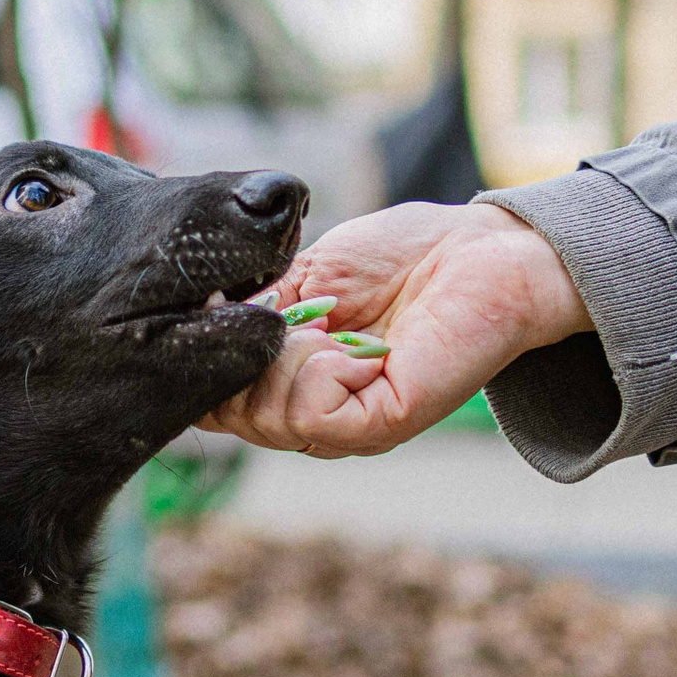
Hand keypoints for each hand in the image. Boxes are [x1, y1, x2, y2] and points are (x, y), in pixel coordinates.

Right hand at [203, 201, 590, 459]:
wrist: (479, 250)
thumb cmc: (402, 256)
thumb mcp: (302, 275)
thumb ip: (253, 310)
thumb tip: (198, 329)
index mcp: (291, 380)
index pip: (215, 400)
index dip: (205, 357)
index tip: (224, 308)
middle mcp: (313, 413)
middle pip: (229, 414)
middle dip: (244, 352)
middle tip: (297, 313)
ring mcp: (346, 425)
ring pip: (265, 419)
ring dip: (286, 358)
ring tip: (332, 328)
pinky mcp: (381, 425)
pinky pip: (311, 414)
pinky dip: (320, 369)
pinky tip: (356, 348)